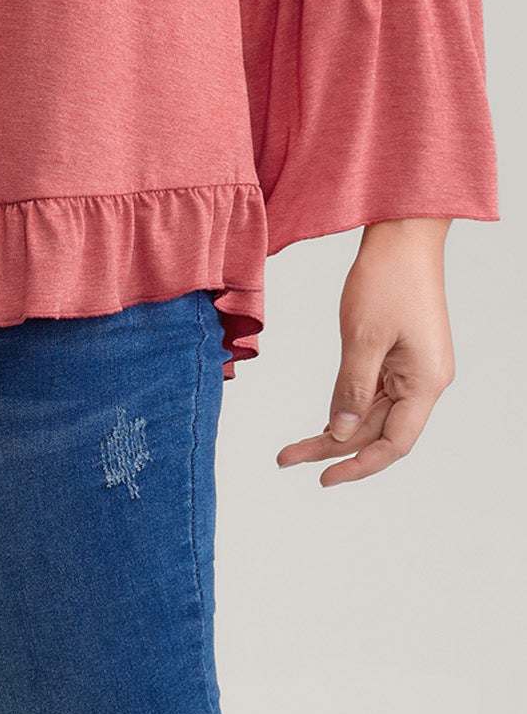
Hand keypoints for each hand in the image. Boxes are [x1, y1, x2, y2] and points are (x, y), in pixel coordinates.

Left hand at [275, 217, 454, 485]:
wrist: (403, 234)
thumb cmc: (387, 278)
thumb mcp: (362, 336)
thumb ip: (351, 388)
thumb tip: (340, 433)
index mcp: (425, 383)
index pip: (393, 444)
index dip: (358, 466)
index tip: (322, 478)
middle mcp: (424, 382)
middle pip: (379, 431)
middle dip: (334, 448)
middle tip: (288, 459)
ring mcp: (413, 368)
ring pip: (374, 413)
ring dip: (337, 428)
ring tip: (296, 447)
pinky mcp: (400, 353)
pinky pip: (374, 390)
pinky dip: (347, 404)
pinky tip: (324, 417)